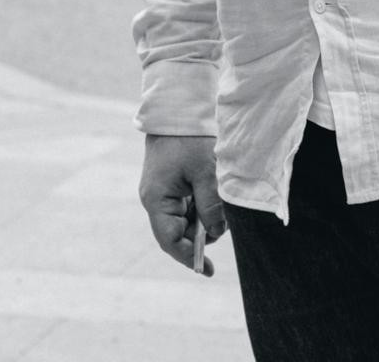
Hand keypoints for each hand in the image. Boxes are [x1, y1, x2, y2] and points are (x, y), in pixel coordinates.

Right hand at [139, 134, 227, 275]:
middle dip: (200, 234)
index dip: (188, 257)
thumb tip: (216, 233)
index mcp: (156, 200)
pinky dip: (200, 205)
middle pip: (177, 232)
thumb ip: (210, 205)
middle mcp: (155, 199)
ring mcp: (161, 191)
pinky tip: (212, 193)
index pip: (170, 240)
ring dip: (202, 218)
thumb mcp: (204, 172)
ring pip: (183, 219)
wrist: (177, 108)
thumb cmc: (189, 138)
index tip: (207, 270)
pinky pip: (185, 205)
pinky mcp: (169, 183)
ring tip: (219, 202)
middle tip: (223, 224)